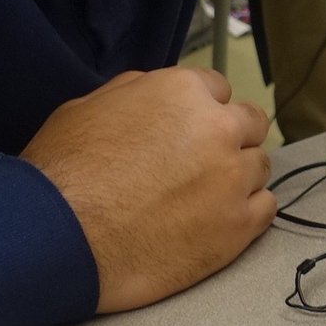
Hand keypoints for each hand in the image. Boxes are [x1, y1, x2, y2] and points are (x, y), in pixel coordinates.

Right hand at [21, 68, 274, 313]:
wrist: (59, 236)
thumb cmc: (64, 172)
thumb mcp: (88, 107)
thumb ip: (137, 92)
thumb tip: (156, 92)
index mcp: (184, 92)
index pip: (218, 89)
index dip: (201, 111)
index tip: (189, 132)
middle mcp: (218, 128)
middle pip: (250, 124)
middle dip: (229, 139)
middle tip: (200, 164)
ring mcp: (233, 178)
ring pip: (259, 166)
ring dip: (237, 177)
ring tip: (202, 198)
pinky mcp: (238, 226)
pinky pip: (266, 208)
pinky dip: (247, 212)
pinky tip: (217, 220)